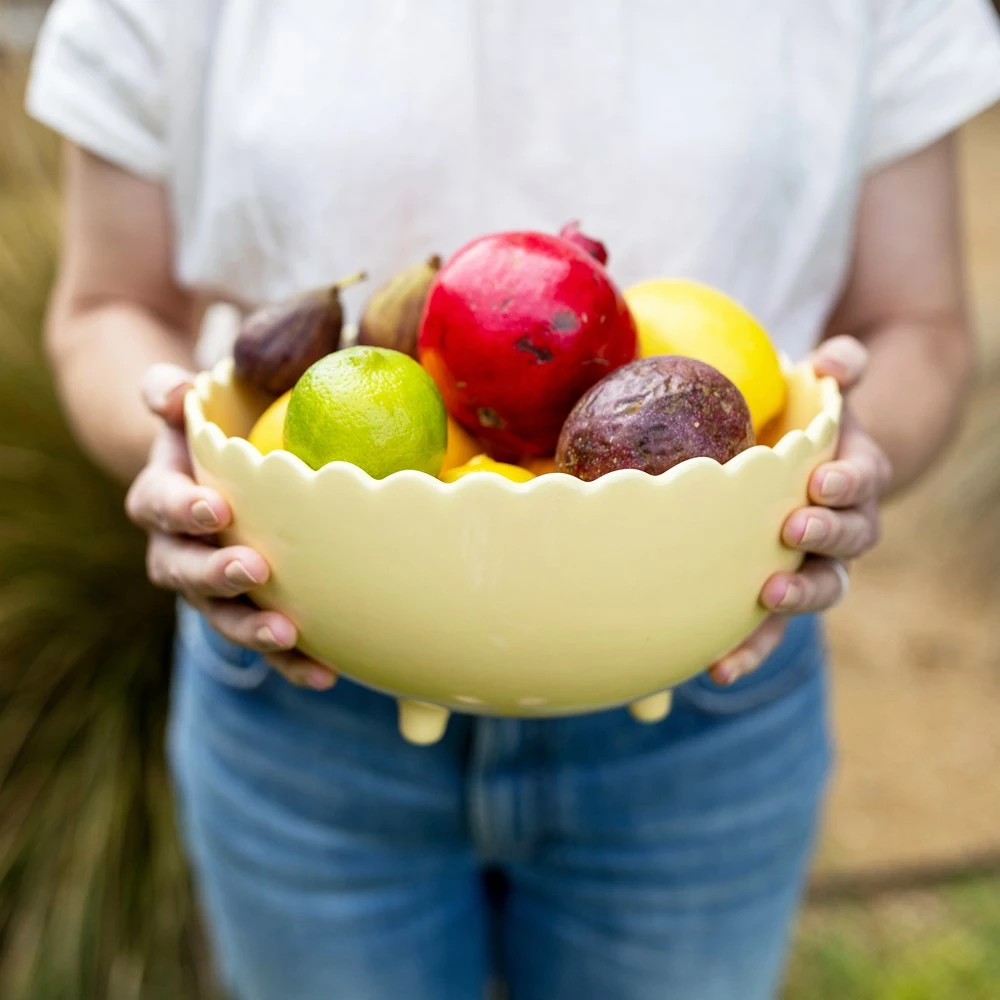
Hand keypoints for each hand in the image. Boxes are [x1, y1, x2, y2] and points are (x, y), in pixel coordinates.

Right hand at [125, 364, 336, 689]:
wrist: (209, 480)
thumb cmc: (207, 435)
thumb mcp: (188, 407)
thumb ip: (170, 394)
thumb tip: (173, 392)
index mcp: (159, 500)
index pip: (162, 505)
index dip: (183, 509)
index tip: (215, 509)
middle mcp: (175, 553)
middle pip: (186, 571)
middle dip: (217, 575)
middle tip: (254, 571)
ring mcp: (209, 590)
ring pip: (222, 616)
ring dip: (252, 629)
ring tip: (289, 634)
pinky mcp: (245, 612)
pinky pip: (264, 645)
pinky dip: (291, 661)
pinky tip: (326, 672)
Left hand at [709, 336, 891, 684]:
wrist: (805, 472)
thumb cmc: (804, 424)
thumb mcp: (821, 388)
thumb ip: (840, 367)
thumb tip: (834, 359)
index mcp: (852, 477)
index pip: (862, 479)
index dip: (847, 483)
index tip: (822, 481)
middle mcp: (842, 529)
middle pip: (847, 544)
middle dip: (824, 540)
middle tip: (793, 531)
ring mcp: (811, 566)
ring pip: (816, 592)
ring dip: (792, 602)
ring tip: (763, 602)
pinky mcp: (773, 595)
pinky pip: (766, 628)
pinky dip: (746, 650)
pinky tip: (714, 669)